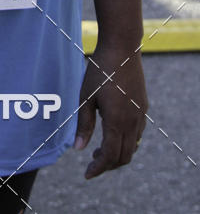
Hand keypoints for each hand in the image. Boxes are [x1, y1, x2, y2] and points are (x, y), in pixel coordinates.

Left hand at [75, 46, 146, 178]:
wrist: (122, 48)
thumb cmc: (100, 70)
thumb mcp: (86, 96)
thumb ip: (84, 124)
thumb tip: (78, 149)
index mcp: (116, 121)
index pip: (110, 156)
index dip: (98, 168)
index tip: (87, 173)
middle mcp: (132, 121)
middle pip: (124, 156)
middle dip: (108, 165)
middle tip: (92, 163)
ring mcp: (140, 114)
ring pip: (133, 146)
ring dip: (118, 154)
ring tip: (100, 150)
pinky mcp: (143, 107)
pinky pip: (137, 134)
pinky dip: (126, 142)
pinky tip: (112, 133)